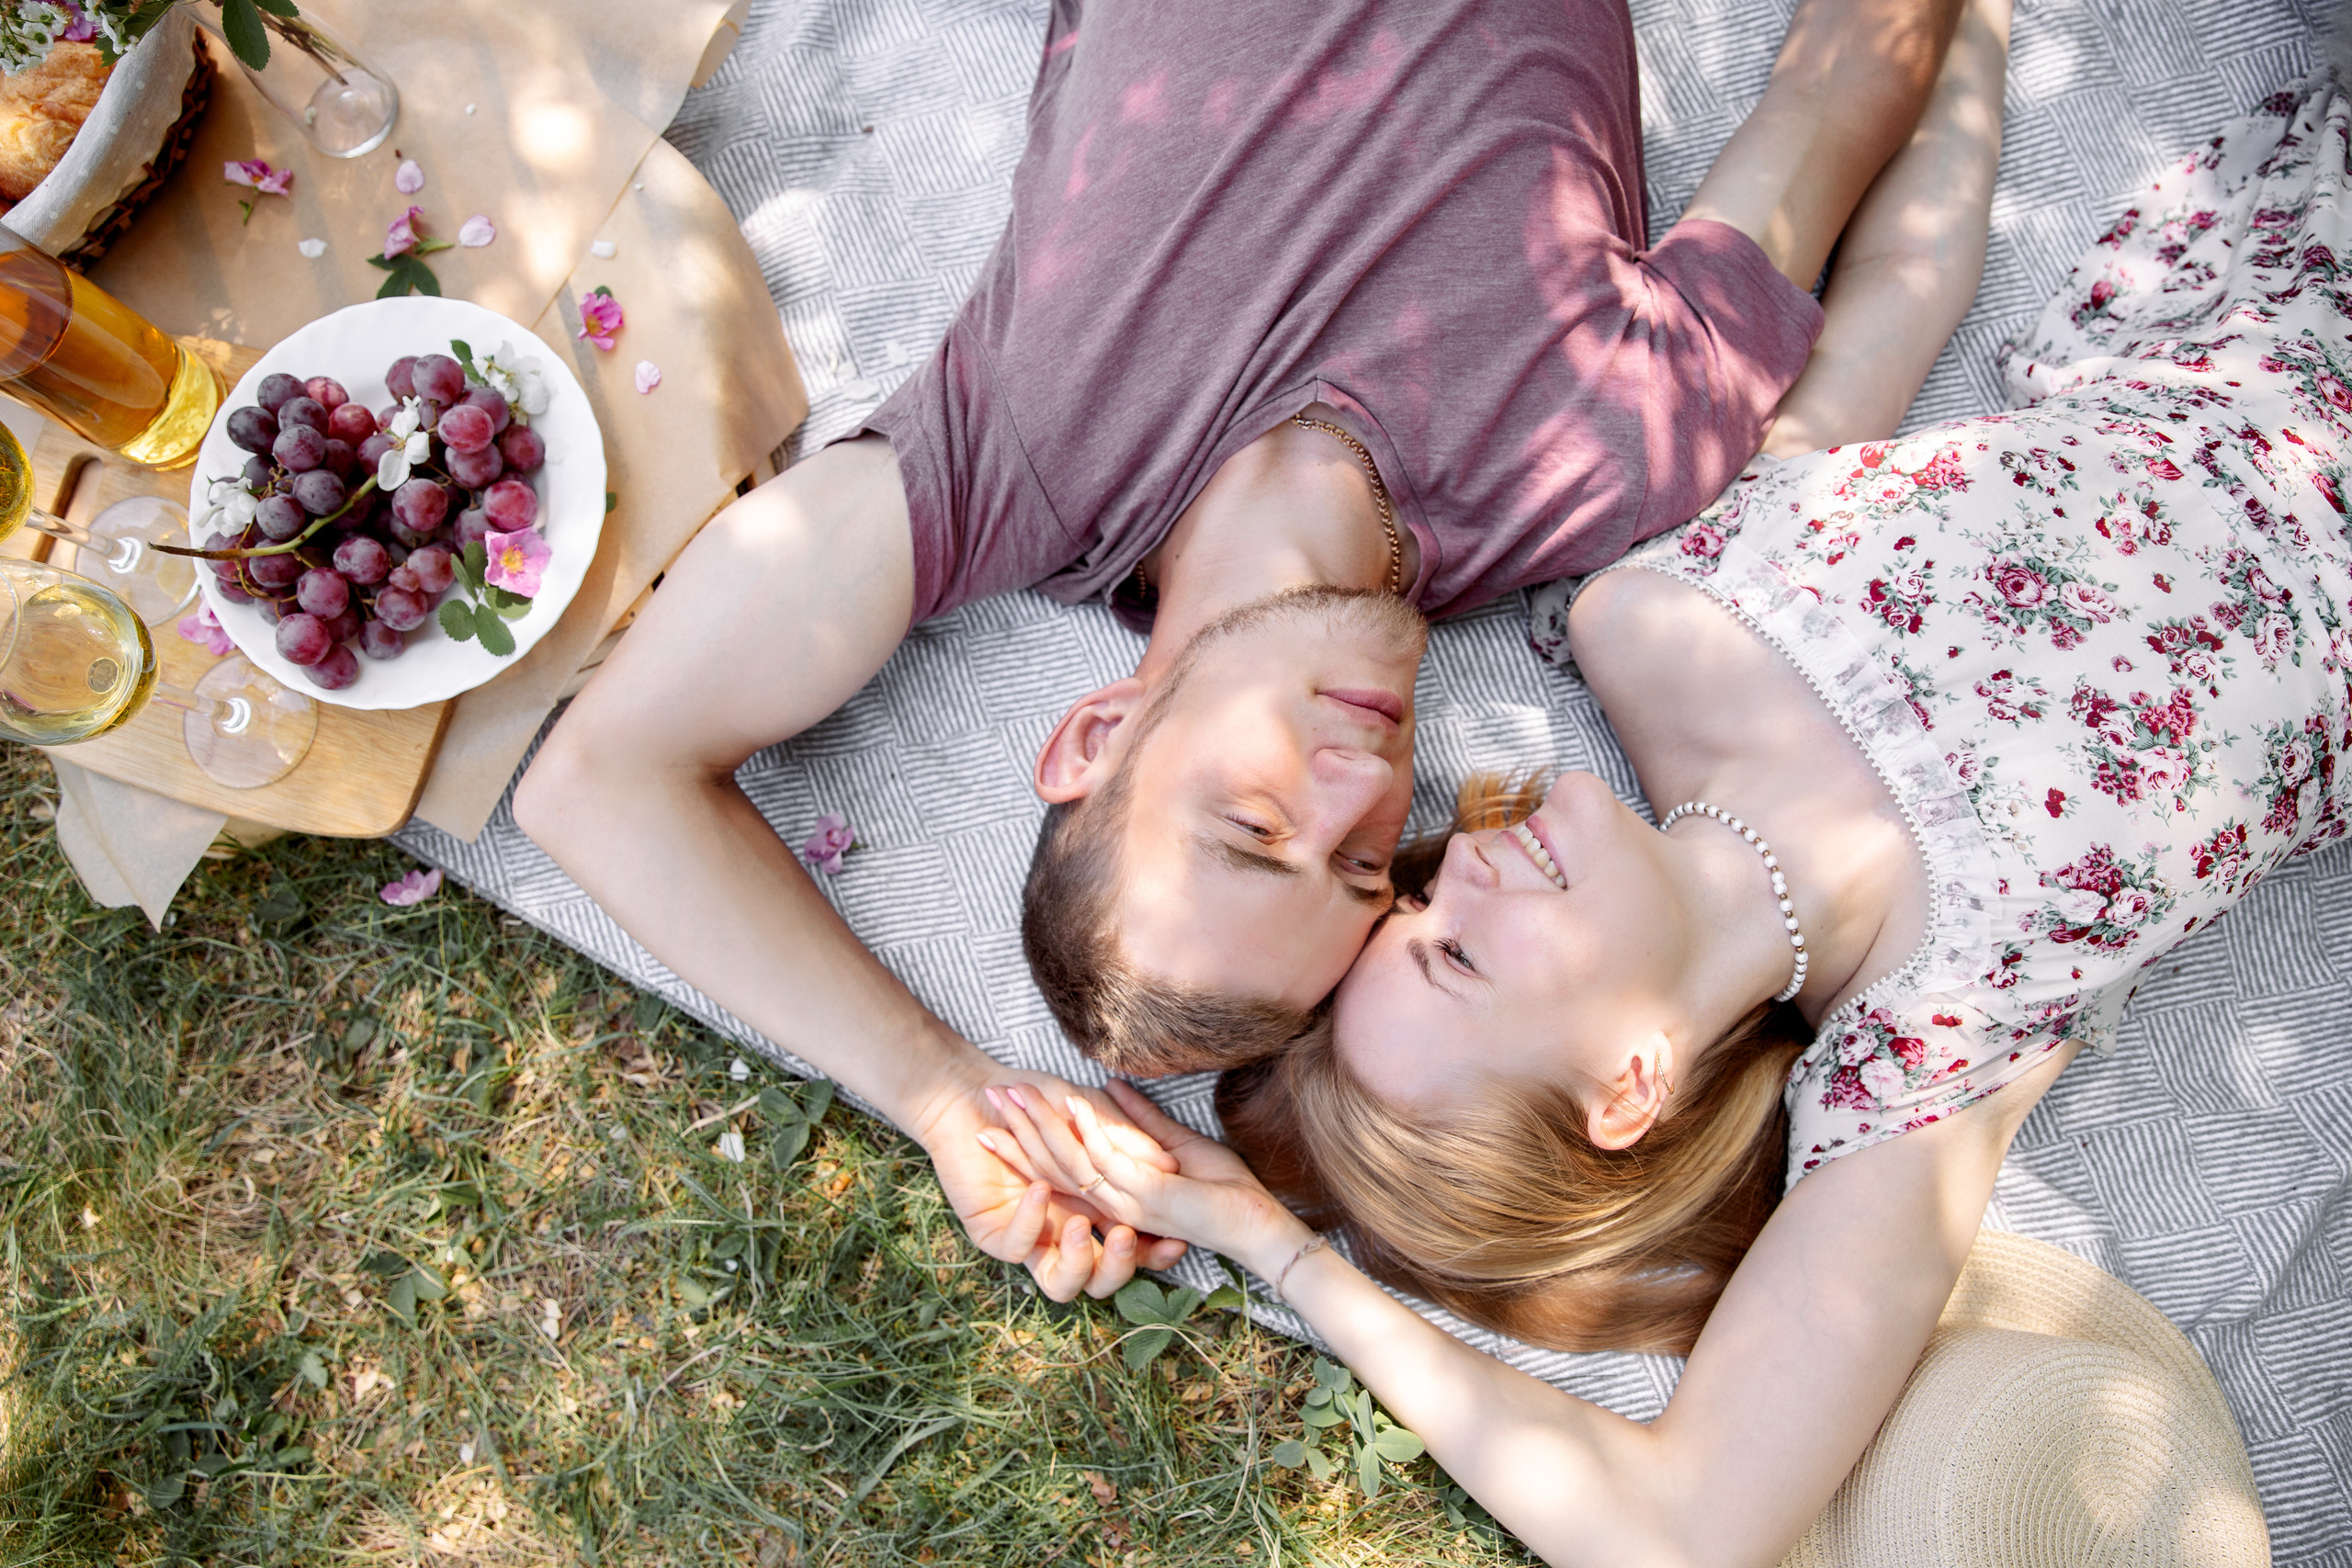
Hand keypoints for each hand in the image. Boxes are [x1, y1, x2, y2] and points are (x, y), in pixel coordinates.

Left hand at [914, 1074, 1188, 1302]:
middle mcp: (1069, 1229)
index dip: (1156, 1252)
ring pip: (1062, 1285)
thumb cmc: (1038, 1096)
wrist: (978, 1087)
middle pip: (1104, 1278)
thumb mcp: (1090, 1112)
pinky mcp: (996, 1234)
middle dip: (1122, 1267)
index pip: (1135, 1245)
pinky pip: (1018, 1247)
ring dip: (1078, 1263)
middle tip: (1125, 1236)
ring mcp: (1033, 1237)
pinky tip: (1038, 1188)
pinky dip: (1030, 1220)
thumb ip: (1126, 1140)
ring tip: (1080, 1227)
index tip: (1177, 1241)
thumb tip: (1170, 1168)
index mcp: (1098, 1207)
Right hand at [985, 1081, 1308, 1274]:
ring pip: (1068, 1161)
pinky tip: (1074, 1104)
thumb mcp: (1175, 1145)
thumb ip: (1141, 1120)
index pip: (1055, 1165)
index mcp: (1113, 1193)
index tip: (997, 1108)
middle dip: (1018, 1129)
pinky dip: (1090, 1130)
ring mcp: (1124, 1203)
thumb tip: (1114, 1082)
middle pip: (1049, 1163)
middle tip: (991, 1096)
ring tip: (1017, 1094)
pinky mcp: (1146, 1198)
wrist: (1258, 1225)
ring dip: (1041, 1126)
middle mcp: (1109, 1203)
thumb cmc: (1222, 1189)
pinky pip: (1109, 1161)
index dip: (1024, 1138)